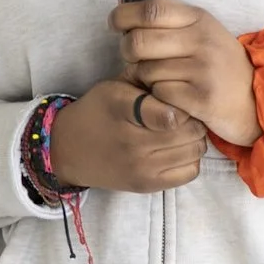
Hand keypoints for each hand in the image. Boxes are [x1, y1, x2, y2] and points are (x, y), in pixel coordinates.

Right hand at [48, 78, 207, 193]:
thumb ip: (146, 79)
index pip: (172, 114)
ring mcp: (142, 168)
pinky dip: (190, 159)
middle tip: (184, 113)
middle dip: (193, 118)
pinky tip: (178, 149)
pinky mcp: (147, 185)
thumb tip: (181, 77)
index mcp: (124, 111)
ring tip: (182, 130)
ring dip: (194, 138)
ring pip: (194, 151)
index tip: (177, 98)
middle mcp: (133, 144)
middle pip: (190, 132)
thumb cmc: (97, 110)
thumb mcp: (115, 86)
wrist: (69, 150)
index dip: (182, 103)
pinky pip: (189, 172)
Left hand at [112, 0, 258, 147]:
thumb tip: (122, 7)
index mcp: (199, 18)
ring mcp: (203, 69)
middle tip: (133, 58)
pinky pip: (159, 94)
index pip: (150, 9)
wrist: (255, 101)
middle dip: (126, 51)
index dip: (123, 15)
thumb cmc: (217, 65)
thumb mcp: (201, 32)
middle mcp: (202, 40)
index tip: (115, 24)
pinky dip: (157, 97)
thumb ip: (168, 21)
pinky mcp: (202, 98)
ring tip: (159, 80)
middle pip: (139, 41)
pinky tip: (171, 96)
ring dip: (144, 79)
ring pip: (146, 71)